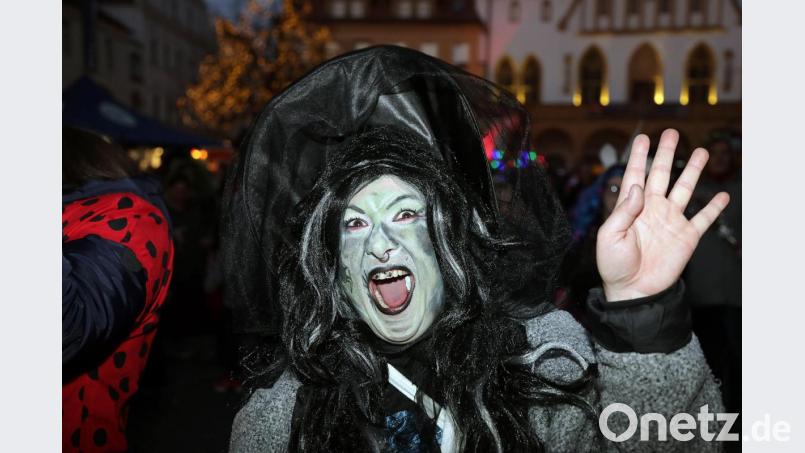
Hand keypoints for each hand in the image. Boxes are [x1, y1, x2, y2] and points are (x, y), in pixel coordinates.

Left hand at [596, 129, 729, 300]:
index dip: (639, 157)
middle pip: (661, 175)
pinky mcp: (686, 236)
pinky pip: (703, 219)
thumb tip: (637, 186)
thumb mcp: (609, 235)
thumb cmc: (614, 265)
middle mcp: (652, 209)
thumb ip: (623, 210)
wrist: (633, 291)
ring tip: (700, 151)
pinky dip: (714, 208)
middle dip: (666, 154)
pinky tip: (722, 195)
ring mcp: (671, 221)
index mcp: (631, 208)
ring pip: (684, 189)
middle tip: (672, 133)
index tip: (643, 138)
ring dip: (692, 171)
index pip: (636, 176)